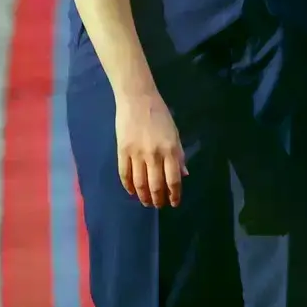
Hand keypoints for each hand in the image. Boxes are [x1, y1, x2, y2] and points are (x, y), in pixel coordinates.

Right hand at [115, 90, 184, 207]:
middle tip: (159, 205)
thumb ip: (179, 156)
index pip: (174, 180)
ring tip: (146, 202)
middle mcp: (154, 155)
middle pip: (156, 185)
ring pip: (139, 183)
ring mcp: (137, 154)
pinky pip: (124, 174)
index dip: (174, 195)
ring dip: (143, 196)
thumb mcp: (175, 135)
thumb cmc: (160, 116)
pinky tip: (132, 191)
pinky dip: (128, 186)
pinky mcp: (122, 151)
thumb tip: (184, 175)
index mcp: (171, 150)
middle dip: (158, 199)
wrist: (138, 100)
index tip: (174, 203)